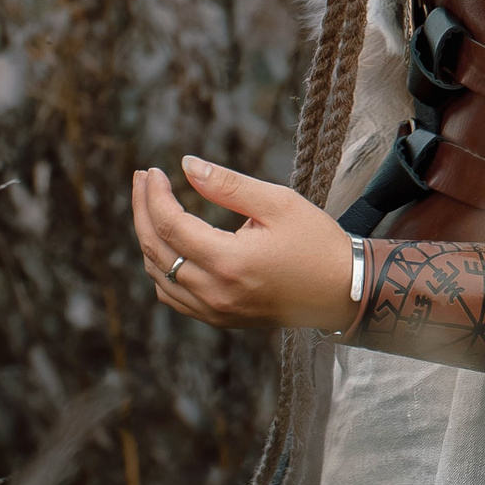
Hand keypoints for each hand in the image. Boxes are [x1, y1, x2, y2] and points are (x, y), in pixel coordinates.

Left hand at [130, 156, 359, 331]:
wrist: (343, 291)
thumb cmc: (316, 242)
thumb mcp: (278, 202)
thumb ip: (228, 185)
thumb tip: (186, 165)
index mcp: (229, 262)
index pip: (170, 225)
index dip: (154, 195)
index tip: (152, 170)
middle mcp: (215, 293)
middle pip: (156, 250)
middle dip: (142, 211)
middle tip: (141, 179)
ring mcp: (215, 312)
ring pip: (159, 276)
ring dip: (148, 239)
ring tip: (150, 205)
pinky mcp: (220, 319)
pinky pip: (174, 296)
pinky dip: (161, 268)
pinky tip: (167, 244)